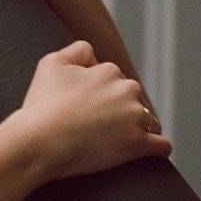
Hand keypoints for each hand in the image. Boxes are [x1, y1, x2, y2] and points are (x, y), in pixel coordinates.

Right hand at [19, 40, 172, 180]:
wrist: (38, 143)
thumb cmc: (41, 106)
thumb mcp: (51, 63)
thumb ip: (77, 50)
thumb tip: (94, 56)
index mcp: (109, 71)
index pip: (114, 79)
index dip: (99, 92)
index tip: (83, 107)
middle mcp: (127, 90)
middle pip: (133, 99)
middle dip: (120, 110)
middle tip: (94, 125)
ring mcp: (135, 118)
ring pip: (149, 121)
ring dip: (137, 128)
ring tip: (115, 140)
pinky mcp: (137, 145)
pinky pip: (162, 145)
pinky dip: (158, 148)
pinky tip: (150, 150)